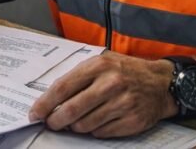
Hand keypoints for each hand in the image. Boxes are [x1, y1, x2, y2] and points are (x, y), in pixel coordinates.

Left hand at [29, 51, 176, 137]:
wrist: (161, 83)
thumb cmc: (125, 72)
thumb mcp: (101, 63)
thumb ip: (77, 78)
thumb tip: (50, 100)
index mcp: (99, 66)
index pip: (62, 87)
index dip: (45, 103)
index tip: (35, 113)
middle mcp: (111, 84)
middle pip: (71, 110)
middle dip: (55, 120)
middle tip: (51, 123)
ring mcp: (122, 103)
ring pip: (84, 125)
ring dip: (75, 126)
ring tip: (77, 120)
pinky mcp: (132, 121)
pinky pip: (101, 133)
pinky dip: (94, 130)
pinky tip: (97, 121)